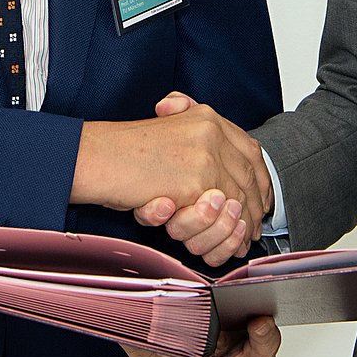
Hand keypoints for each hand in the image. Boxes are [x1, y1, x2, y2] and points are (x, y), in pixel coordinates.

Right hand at [75, 93, 269, 251]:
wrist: (96, 159)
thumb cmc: (122, 151)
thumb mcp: (163, 127)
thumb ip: (186, 122)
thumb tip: (209, 147)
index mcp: (206, 117)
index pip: (250, 149)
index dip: (259, 178)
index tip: (260, 198)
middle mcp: (211, 132)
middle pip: (251, 174)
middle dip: (255, 204)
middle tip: (254, 226)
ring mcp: (205, 157)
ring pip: (239, 196)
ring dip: (240, 221)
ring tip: (241, 236)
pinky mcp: (195, 182)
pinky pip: (221, 213)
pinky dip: (224, 231)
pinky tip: (224, 238)